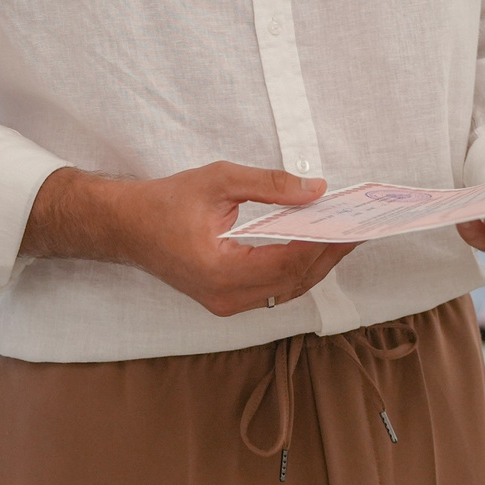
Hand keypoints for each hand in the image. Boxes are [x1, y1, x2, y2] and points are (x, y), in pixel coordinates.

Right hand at [38, 163, 353, 317]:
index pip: (287, 260)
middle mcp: (226, 297)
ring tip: (344, 236)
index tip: (352, 223)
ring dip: (317, 264)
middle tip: (359, 228)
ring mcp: (226, 304)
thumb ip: (269, 185)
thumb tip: (316, 190)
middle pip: (294, 280)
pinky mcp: (227, 300)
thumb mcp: (218, 180)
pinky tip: (313, 247)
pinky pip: (274, 290)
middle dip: (329, 254)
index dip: (324, 243)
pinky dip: (297, 269)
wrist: (125, 227)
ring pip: (287, 289)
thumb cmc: (165, 202)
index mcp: (220, 270)